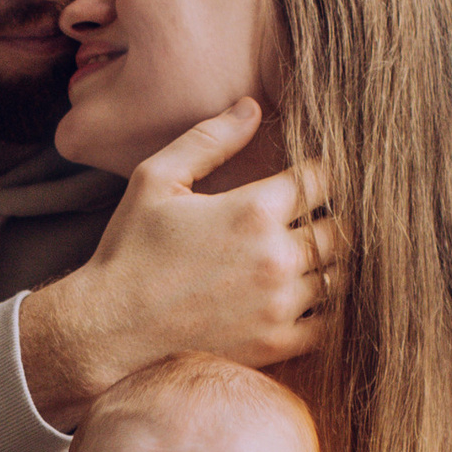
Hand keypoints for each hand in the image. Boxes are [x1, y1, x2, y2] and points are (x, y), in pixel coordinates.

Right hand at [19, 103, 330, 429]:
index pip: (324, 179)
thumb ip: (208, 140)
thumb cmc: (129, 250)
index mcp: (253, 209)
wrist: (108, 329)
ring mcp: (280, 304)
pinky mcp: (276, 344)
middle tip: (321, 216)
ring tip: (318, 255)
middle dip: (336, 217)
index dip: (325, 173)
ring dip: (335, 262)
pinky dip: (331, 309)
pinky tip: (312, 297)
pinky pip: (331, 324)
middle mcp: (276, 255)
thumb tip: (252, 107)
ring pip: (342, 275)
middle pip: (343, 227)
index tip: (315, 177)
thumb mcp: (155, 180)